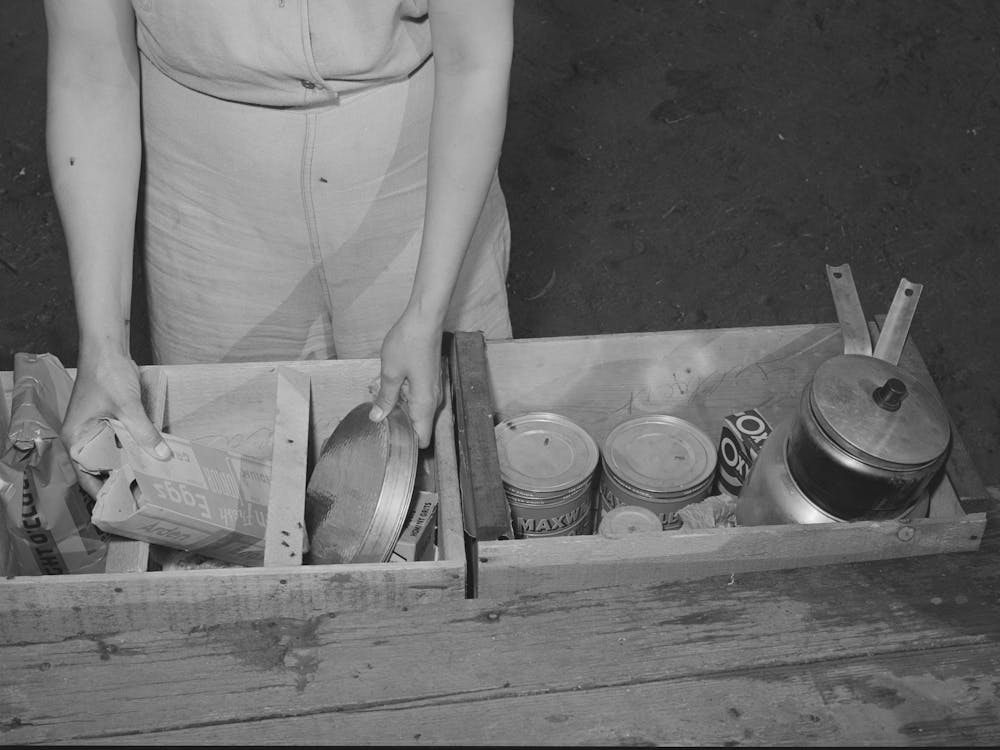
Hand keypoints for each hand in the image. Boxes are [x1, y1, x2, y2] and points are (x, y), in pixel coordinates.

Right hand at [60, 349, 170, 496]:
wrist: (107, 348)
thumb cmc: (106, 375)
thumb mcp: (127, 407)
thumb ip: (144, 432)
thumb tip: (163, 455)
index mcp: (75, 439)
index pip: (86, 477)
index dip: (104, 493)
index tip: (122, 507)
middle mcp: (83, 437)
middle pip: (102, 467)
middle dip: (121, 480)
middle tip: (144, 496)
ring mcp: (96, 428)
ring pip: (114, 454)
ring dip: (131, 464)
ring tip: (151, 481)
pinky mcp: (109, 420)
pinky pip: (122, 441)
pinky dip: (135, 448)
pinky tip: (153, 457)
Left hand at [369, 311, 442, 448]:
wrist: (425, 318)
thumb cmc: (409, 343)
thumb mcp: (390, 373)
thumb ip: (385, 398)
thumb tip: (378, 417)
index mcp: (425, 404)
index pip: (422, 439)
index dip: (406, 443)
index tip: (388, 440)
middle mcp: (433, 399)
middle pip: (417, 425)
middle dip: (397, 422)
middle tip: (377, 413)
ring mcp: (433, 388)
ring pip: (415, 409)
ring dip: (398, 405)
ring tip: (378, 392)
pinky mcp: (429, 378)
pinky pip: (416, 395)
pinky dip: (403, 393)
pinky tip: (387, 381)